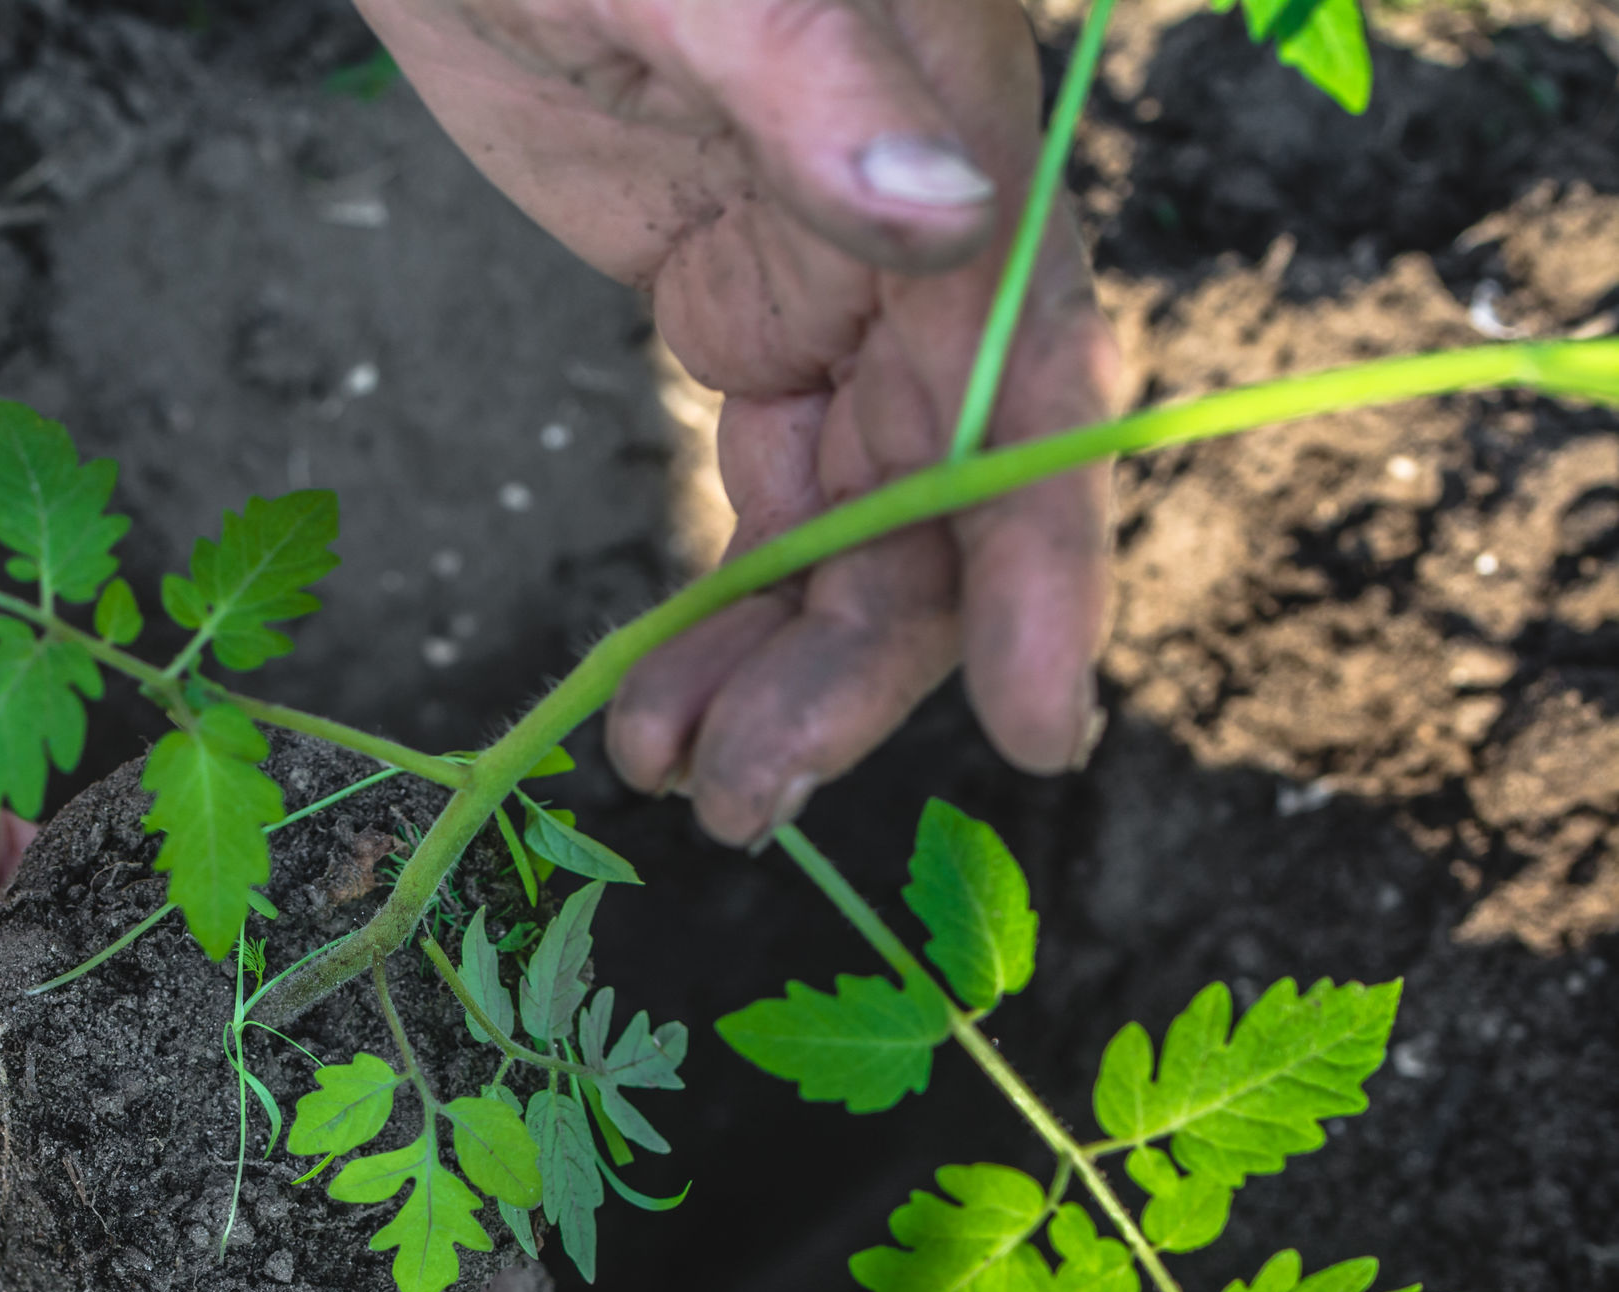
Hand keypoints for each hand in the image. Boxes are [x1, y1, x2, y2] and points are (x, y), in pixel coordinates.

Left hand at [359, 0, 1122, 841]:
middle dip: (852, 667)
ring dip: (776, 665)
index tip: (1041, 729)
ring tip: (673, 776)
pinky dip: (723, 601)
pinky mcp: (731, 303)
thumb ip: (812, 80)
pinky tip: (661, 699)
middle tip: (736, 801)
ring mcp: (824, 279)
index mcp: (951, 143)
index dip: (1042, 568)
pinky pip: (764, 488)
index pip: (1033, 387)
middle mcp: (918, 235)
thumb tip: (959, 211)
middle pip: (935, 499)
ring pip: (849, 521)